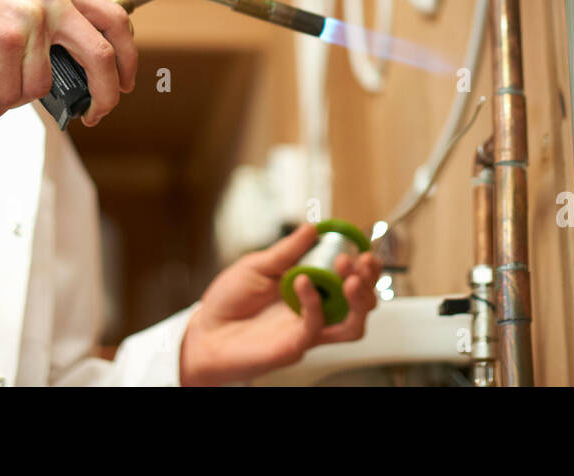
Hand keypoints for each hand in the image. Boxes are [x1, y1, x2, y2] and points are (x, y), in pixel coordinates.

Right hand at [0, 0, 134, 124]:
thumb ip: (55, 19)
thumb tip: (87, 69)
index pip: (115, 20)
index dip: (128, 57)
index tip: (124, 82)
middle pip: (102, 56)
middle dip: (105, 95)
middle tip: (97, 114)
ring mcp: (30, 18)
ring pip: (43, 85)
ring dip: (16, 98)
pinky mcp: (6, 41)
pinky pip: (12, 93)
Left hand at [178, 223, 382, 385]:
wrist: (203, 333)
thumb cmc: (227, 303)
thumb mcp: (257, 265)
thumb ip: (287, 251)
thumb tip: (311, 228)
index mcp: (309, 289)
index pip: (348, 278)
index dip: (361, 264)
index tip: (361, 244)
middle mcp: (314, 311)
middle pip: (362, 302)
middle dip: (370, 280)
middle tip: (363, 261)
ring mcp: (307, 330)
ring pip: (353, 324)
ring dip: (360, 299)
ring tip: (352, 277)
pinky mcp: (295, 345)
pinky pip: (315, 325)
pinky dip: (314, 301)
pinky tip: (304, 282)